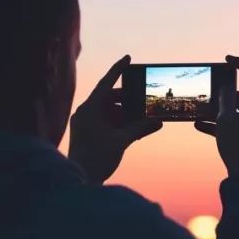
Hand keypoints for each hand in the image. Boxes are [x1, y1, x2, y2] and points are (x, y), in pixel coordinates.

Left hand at [69, 55, 162, 183]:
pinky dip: (120, 124)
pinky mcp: (88, 133)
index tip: (128, 58)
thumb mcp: (121, 141)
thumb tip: (158, 121)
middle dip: (128, 101)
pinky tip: (135, 130)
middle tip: (144, 103)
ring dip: (126, 115)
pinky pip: (106, 122)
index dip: (118, 69)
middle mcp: (85, 113)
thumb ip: (140, 128)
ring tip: (143, 121)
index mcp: (89, 109)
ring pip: (109, 111)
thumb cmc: (96, 159)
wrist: (80, 181)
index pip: (106, 83)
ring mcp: (85, 123)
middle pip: (110, 99)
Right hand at [194, 55, 238, 177]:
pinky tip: (200, 125)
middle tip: (207, 96)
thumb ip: (225, 98)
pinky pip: (238, 125)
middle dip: (223, 97)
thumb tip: (225, 88)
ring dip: (219, 112)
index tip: (227, 58)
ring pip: (238, 112)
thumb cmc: (237, 147)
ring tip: (200, 112)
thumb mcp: (226, 119)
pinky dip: (222, 124)